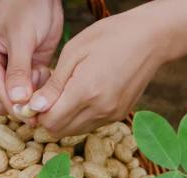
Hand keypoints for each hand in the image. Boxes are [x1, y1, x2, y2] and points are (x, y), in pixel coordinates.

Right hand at [0, 0, 62, 119]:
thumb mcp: (23, 39)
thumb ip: (19, 71)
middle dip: (21, 102)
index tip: (32, 115)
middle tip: (40, 102)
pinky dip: (37, 86)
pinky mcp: (20, 70)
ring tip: (42, 75)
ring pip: (14, 97)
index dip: (13, 103)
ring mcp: (4, 69)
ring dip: (30, 94)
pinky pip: (27, 89)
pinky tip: (44, 70)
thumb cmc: (28, 8)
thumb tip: (18, 101)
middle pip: (0, 99)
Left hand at [30, 8, 169, 136]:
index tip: (36, 99)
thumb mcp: (73, 52)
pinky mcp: (119, 114)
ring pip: (74, 131)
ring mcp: (112, 114)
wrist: (152, 37)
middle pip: (60, 130)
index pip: (50, 121)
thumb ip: (53, 85)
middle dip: (48, 118)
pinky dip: (79, 117)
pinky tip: (81, 96)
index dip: (37, 113)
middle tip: (48, 97)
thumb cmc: (109, 36)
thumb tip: (34, 107)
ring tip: (65, 94)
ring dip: (63, 119)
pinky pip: (90, 125)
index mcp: (85, 91)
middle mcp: (100, 109)